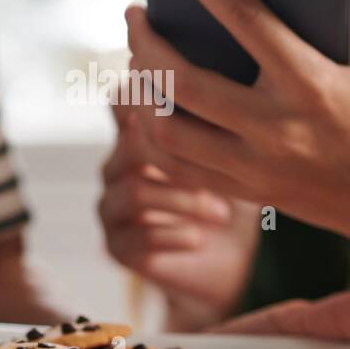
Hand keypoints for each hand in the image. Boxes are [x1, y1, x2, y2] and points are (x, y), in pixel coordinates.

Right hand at [99, 101, 258, 326]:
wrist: (237, 254)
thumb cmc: (236, 191)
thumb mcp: (234, 153)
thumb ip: (217, 123)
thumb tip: (224, 94)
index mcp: (138, 135)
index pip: (121, 104)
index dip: (146, 103)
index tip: (188, 114)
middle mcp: (117, 167)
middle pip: (130, 147)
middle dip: (181, 159)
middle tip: (225, 173)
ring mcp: (112, 206)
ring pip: (134, 192)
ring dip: (184, 201)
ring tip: (223, 213)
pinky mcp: (117, 246)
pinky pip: (133, 238)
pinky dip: (171, 236)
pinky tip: (198, 238)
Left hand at [125, 0, 349, 254]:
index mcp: (311, 84)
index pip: (242, 18)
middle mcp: (275, 128)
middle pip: (180, 82)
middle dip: (144, 43)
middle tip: (134, 15)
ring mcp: (256, 167)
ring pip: (167, 131)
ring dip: (142, 93)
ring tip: (138, 63)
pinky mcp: (248, 193)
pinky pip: (180, 168)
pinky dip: (154, 138)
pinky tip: (150, 110)